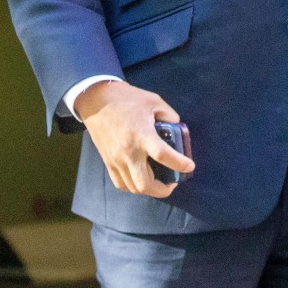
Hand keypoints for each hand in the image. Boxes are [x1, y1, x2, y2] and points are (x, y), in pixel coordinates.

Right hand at [75, 80, 194, 196]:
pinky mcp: (108, 162)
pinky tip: (141, 178)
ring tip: (159, 181)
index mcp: (142, 134)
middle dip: (162, 189)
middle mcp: (128, 151)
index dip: (179, 164)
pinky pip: (121, 184)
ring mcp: (116, 159)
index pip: (162, 155)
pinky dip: (133, 187)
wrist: (97, 101)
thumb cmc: (127, 99)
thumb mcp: (154, 100)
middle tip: (172, 182)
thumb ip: (169, 115)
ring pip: (133, 188)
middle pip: (145, 184)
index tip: (190, 166)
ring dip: (149, 189)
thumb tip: (178, 128)